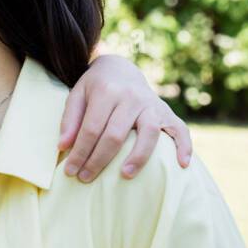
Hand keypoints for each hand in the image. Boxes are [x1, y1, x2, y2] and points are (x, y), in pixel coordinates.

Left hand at [58, 54, 192, 181]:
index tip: (70, 171)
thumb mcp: (77, 95)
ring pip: (149, 133)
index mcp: (107, 92)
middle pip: (116, 135)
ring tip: (125, 176)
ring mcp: (152, 104)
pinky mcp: (167, 111)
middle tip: (86, 179)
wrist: (120, 68)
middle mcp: (131, 97)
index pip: (92, 129)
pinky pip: (180, 129)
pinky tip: (182, 165)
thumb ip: (70, 120)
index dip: (80, 152)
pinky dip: (184, 146)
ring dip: (138, 157)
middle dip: (99, 160)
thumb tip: (63, 147)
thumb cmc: (95, 87)